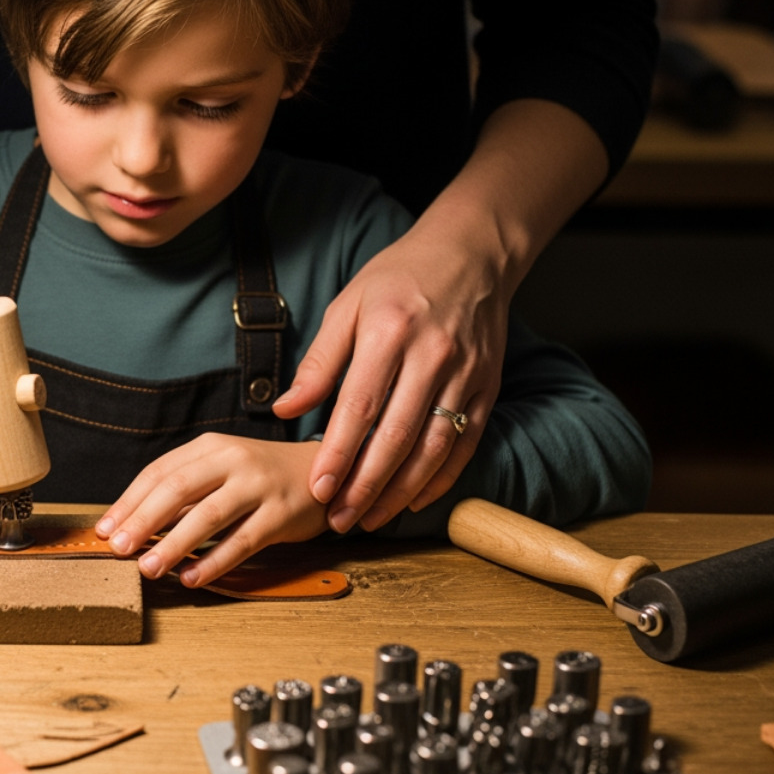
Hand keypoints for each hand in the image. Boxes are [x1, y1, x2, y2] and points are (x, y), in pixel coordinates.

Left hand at [95, 435, 327, 587]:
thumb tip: (132, 523)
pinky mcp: (281, 514)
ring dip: (172, 545)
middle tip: (117, 549)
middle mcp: (233, 460)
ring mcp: (258, 486)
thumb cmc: (263, 477)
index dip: (128, 503)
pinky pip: (241, 541)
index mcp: (210, 447)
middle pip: (177, 490)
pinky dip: (213, 561)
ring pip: (207, 516)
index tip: (105, 530)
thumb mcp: (222, 470)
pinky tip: (191, 577)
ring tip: (148, 568)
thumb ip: (185, 492)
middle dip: (142, 522)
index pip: (158, 473)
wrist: (328, 472)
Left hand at [271, 224, 506, 531]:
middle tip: (339, 519)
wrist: (472, 254)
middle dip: (366, 485)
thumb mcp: (348, 305)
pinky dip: (440, 479)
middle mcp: (432, 356)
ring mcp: (466, 374)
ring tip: (370, 518)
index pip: (360, 405)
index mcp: (390, 332)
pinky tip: (413, 501)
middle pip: (397, 435)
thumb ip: (318, 362)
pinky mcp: (488, 387)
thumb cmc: (398, 278)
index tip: (319, 488)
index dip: (339, 452)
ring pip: (433, 447)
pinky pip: (465, 444)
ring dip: (401, 491)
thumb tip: (284, 409)